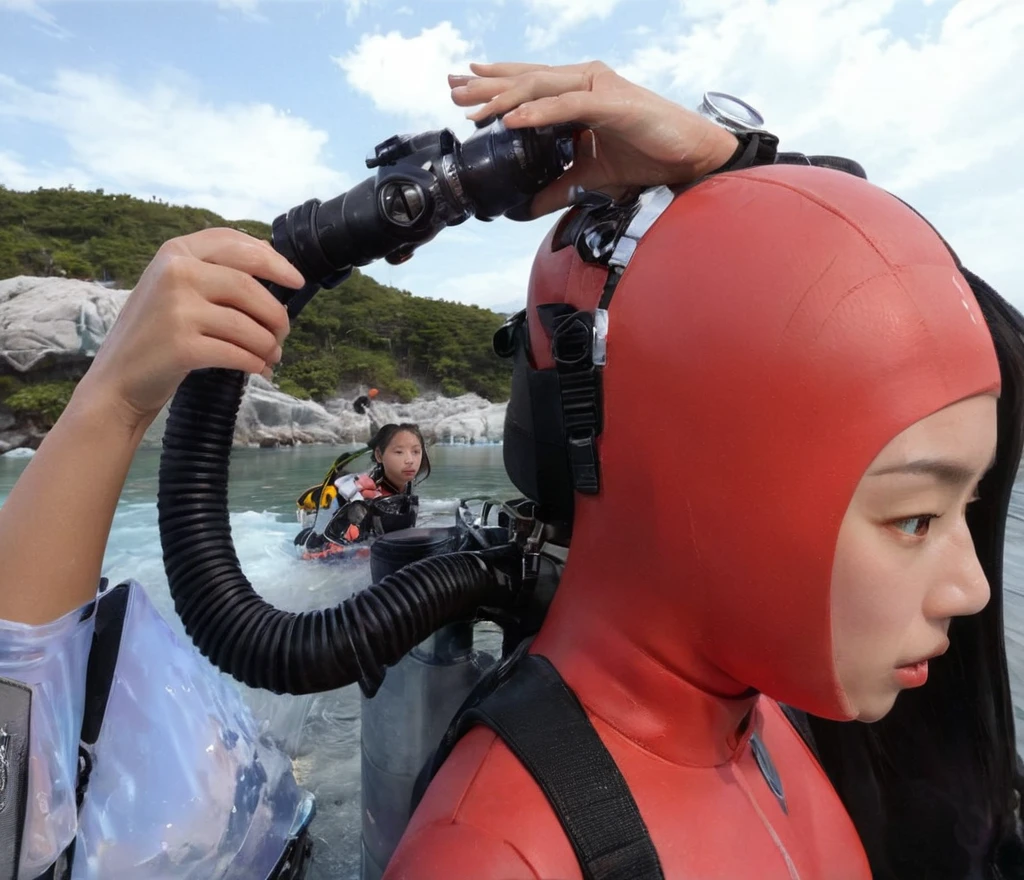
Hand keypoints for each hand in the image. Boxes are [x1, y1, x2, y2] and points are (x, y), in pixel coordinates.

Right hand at [77, 228, 303, 430]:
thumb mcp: (174, 290)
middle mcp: (174, 273)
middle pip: (249, 287)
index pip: (233, 243)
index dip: (272, 260)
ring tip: (271, 355)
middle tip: (283, 333)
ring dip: (269, 345)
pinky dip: (255, 363)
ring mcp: (176, 309)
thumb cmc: (154, 337)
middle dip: (276, 314)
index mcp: (174, 253)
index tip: (296, 280)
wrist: (116, 383)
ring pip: (249, 325)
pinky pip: (239, 353)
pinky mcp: (182, 346)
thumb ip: (213, 272)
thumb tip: (270, 261)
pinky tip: (258, 369)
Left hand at [449, 61, 738, 217]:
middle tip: (453, 89)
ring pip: (540, 88)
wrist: (689, 157)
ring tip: (473, 107)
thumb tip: (523, 207)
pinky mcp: (612, 104)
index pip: (528, 84)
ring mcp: (598, 89)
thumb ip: (555, 188)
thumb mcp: (589, 177)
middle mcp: (584, 83)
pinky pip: (566, 107)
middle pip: (526, 80)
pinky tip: (512, 120)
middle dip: (486, 85)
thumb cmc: (647, 155)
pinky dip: (537, 113)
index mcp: (578, 94)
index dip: (495, 84)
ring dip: (503, 97)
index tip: (462, 90)